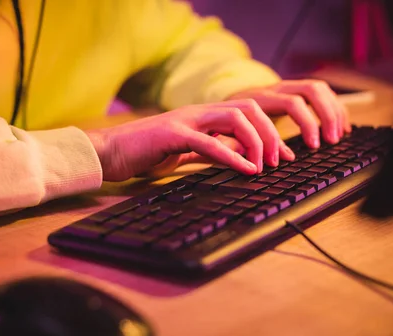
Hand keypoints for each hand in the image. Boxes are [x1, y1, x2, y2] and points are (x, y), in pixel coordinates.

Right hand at [85, 100, 295, 181]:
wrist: (110, 152)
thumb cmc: (143, 153)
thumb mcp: (184, 152)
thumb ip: (209, 152)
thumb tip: (235, 160)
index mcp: (202, 116)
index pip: (246, 113)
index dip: (269, 132)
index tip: (282, 156)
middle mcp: (198, 112)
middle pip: (248, 108)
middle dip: (270, 133)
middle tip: (278, 161)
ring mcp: (186, 120)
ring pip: (236, 117)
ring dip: (257, 141)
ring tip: (264, 165)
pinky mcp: (173, 135)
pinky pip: (210, 142)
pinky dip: (233, 156)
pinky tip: (247, 170)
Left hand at [229, 79, 351, 147]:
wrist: (221, 103)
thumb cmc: (227, 123)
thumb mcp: (233, 133)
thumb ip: (255, 144)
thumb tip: (282, 158)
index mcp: (261, 98)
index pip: (292, 103)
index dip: (306, 124)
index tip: (313, 146)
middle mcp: (276, 88)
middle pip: (311, 90)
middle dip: (326, 115)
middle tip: (331, 141)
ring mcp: (286, 87)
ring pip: (318, 88)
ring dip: (333, 110)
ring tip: (339, 135)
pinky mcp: (293, 91)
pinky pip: (321, 93)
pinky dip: (333, 107)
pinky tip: (339, 126)